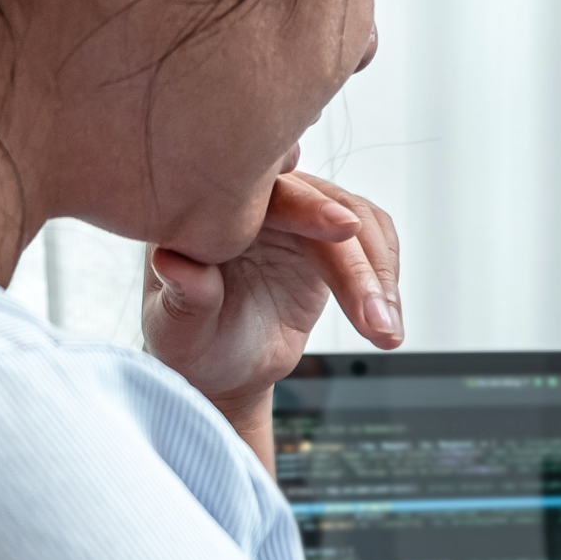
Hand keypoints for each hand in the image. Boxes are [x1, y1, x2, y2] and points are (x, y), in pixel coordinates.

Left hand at [140, 171, 400, 465]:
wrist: (224, 364)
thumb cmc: (191, 345)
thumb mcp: (177, 331)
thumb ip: (184, 297)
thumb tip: (173, 262)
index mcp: (213, 212)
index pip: (267, 195)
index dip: (308, 207)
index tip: (344, 227)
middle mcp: (260, 203)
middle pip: (326, 206)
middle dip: (357, 260)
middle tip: (376, 314)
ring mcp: (300, 215)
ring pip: (359, 221)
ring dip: (380, 275)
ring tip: (385, 331)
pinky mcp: (329, 237)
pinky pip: (373, 239)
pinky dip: (387, 278)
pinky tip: (387, 318)